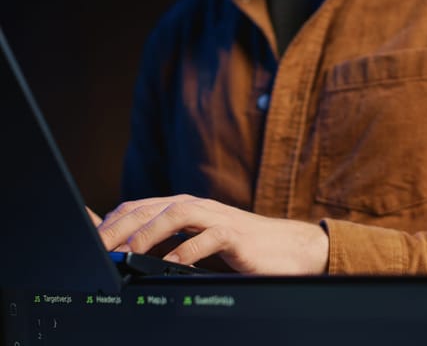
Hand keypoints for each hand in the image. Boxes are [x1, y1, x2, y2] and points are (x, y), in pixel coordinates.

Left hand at [96, 195, 328, 274]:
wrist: (290, 248)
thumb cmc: (242, 246)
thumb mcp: (198, 241)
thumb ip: (167, 240)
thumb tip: (129, 249)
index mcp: (185, 207)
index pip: (138, 206)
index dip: (111, 223)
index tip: (90, 244)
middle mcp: (198, 207)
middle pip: (151, 207)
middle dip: (120, 227)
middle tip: (98, 249)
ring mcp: (218, 218)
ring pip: (176, 214)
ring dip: (148, 232)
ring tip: (127, 254)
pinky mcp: (236, 235)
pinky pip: (208, 237)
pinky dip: (187, 250)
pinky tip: (170, 266)